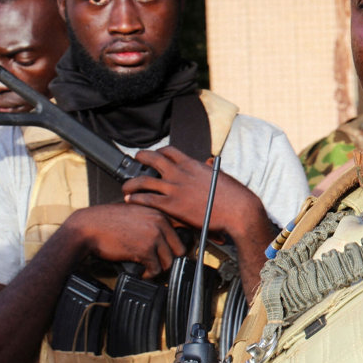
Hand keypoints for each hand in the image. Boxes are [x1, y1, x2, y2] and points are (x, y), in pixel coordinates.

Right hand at [61, 203, 184, 277]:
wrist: (88, 227)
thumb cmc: (107, 221)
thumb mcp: (135, 212)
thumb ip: (151, 219)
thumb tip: (165, 234)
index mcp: (159, 212)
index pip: (183, 229)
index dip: (177, 243)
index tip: (172, 250)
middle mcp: (160, 222)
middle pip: (179, 248)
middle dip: (169, 258)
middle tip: (159, 262)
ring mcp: (154, 235)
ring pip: (169, 260)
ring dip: (159, 268)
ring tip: (149, 268)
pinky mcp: (144, 250)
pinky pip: (156, 269)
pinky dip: (149, 274)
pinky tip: (142, 272)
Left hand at [123, 147, 260, 234]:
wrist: (237, 210)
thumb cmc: (233, 195)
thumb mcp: (220, 175)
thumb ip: (209, 168)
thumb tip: (208, 162)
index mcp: (192, 165)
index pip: (170, 151)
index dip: (160, 152)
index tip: (156, 155)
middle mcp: (180, 173)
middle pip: (153, 159)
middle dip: (142, 157)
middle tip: (136, 159)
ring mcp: (174, 189)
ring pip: (144, 180)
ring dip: (131, 182)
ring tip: (126, 185)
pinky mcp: (172, 205)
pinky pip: (147, 199)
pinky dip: (135, 198)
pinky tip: (130, 200)